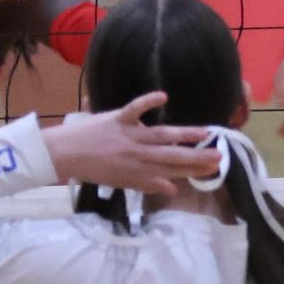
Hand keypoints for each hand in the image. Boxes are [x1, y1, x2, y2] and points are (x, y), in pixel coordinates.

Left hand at [41, 92, 222, 195]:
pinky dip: (147, 102)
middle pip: (171, 157)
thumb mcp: (120, 182)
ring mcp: (127, 137)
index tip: (213, 170)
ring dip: (184, 135)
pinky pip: (134, 110)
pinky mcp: (116, 119)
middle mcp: (136, 156)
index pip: (171, 172)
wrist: (63, 155)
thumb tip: (173, 186)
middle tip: (219, 157)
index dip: (193, 171)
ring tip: (205, 134)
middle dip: (197, 158)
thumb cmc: (91, 169)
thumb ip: (146, 183)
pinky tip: (163, 97)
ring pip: (161, 136)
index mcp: (137, 172)